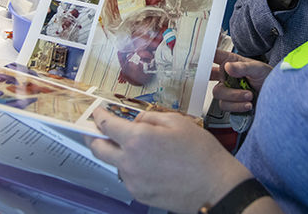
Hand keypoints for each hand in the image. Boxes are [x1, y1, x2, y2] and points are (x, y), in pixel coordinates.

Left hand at [89, 108, 251, 212]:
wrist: (214, 186)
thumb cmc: (201, 154)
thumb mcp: (177, 122)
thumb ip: (151, 119)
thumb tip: (137, 121)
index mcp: (137, 139)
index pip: (106, 125)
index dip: (98, 116)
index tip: (97, 112)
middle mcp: (129, 161)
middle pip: (98, 148)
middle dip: (92, 136)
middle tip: (94, 129)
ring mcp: (133, 181)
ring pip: (114, 163)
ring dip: (117, 153)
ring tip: (136, 146)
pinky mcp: (139, 194)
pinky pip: (128, 177)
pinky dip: (131, 167)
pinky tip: (149, 163)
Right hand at [210, 49, 271, 112]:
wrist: (275, 96)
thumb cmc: (267, 77)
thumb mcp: (258, 68)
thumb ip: (243, 67)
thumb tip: (228, 67)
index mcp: (231, 62)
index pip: (215, 55)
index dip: (205, 54)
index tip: (201, 56)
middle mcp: (226, 76)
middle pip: (210, 77)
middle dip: (216, 80)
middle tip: (225, 82)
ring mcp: (228, 90)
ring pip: (218, 93)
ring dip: (234, 96)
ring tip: (249, 95)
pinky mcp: (231, 103)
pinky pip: (225, 106)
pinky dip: (237, 106)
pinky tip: (247, 103)